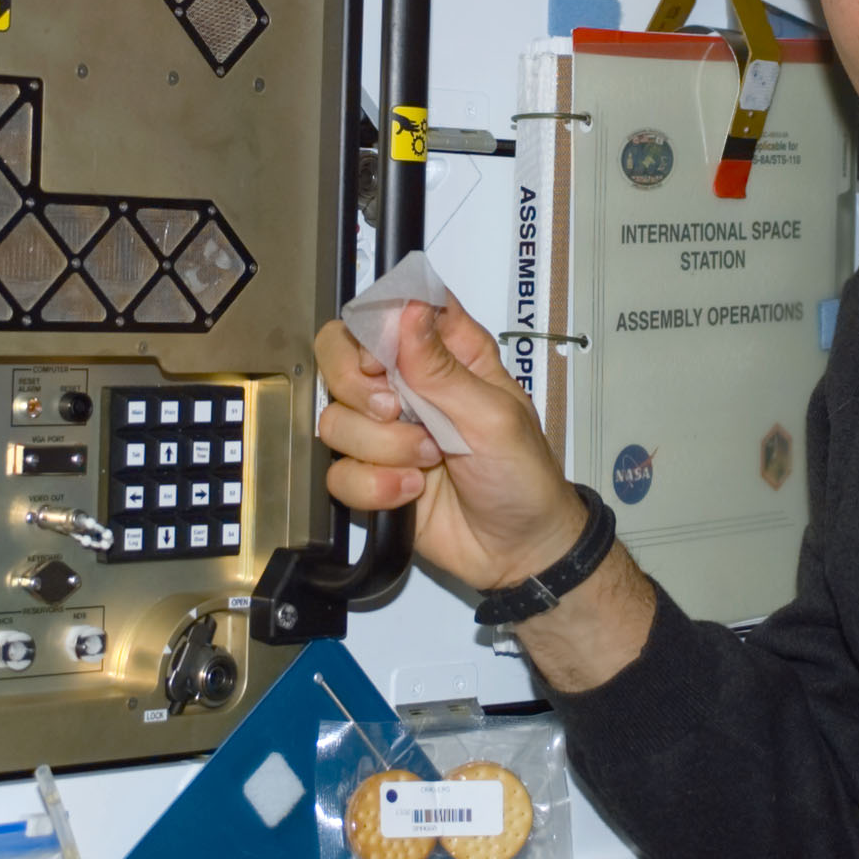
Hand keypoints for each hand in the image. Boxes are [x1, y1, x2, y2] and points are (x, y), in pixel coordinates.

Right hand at [314, 299, 583, 590]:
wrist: (517, 550)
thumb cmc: (522, 475)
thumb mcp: (493, 416)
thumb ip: (443, 367)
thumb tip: (407, 312)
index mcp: (449, 352)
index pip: (390, 309)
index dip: (374, 326)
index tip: (384, 358)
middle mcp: (408, 383)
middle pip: (340, 354)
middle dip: (358, 388)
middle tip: (395, 411)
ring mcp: (385, 429)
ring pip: (335, 418)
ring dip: (381, 446)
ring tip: (427, 462)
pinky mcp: (370, 473)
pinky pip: (338, 470)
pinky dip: (374, 486)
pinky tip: (411, 492)